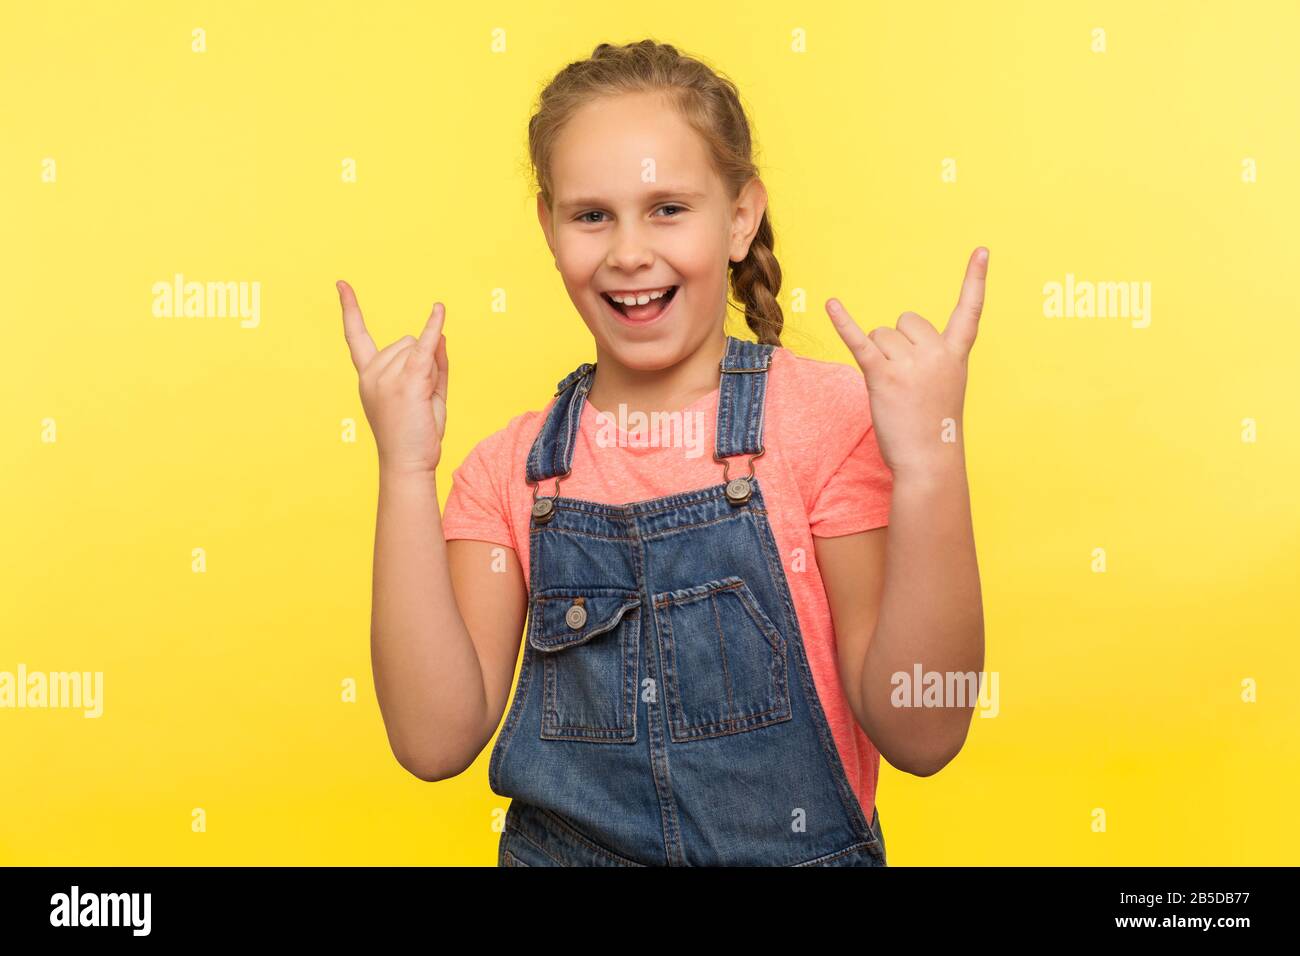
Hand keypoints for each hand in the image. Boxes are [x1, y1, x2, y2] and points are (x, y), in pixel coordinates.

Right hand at [337, 280, 448, 474]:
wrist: (408, 464)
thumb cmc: (415, 435)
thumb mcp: (425, 395)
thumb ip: (433, 364)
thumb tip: (439, 334)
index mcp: (368, 375)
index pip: (355, 335)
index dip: (349, 308)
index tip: (341, 283)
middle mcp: (372, 372)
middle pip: (407, 342)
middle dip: (423, 362)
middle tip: (420, 399)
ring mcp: (387, 376)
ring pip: (421, 348)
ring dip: (432, 369)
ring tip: (424, 401)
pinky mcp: (407, 381)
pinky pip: (425, 346)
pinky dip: (434, 326)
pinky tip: (439, 309)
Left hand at [825, 247, 987, 478]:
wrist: (929, 461)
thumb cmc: (932, 428)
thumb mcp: (944, 386)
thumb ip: (928, 358)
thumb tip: (886, 341)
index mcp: (956, 354)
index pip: (970, 311)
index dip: (975, 280)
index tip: (981, 250)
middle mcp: (936, 352)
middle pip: (904, 321)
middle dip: (896, 345)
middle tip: (905, 382)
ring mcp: (910, 364)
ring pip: (880, 335)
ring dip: (877, 358)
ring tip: (892, 391)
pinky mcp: (883, 376)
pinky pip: (860, 341)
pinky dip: (843, 322)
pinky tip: (831, 304)